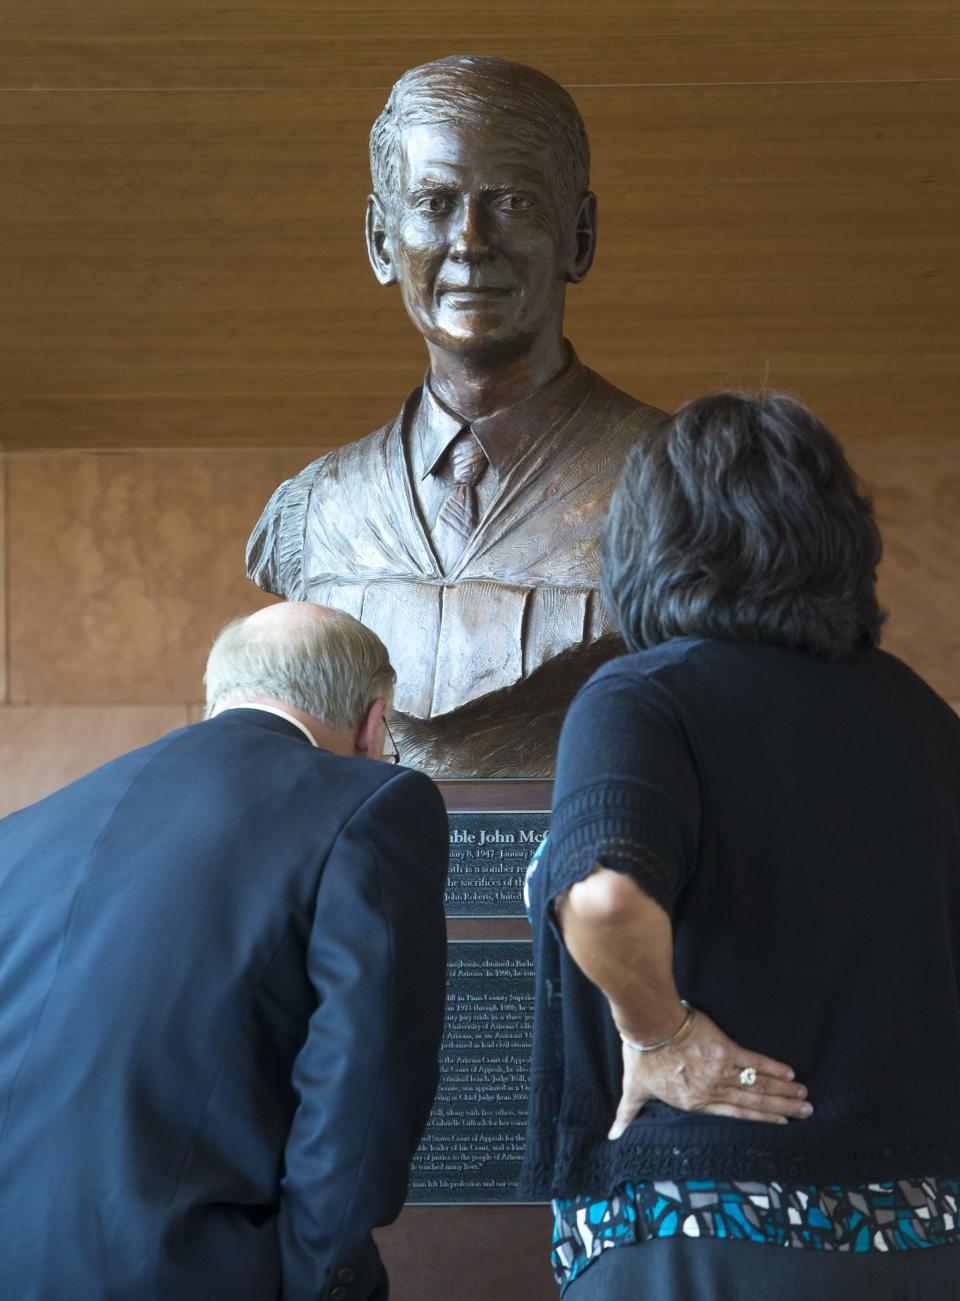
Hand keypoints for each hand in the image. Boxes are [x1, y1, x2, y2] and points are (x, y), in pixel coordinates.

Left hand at [608, 1010, 812, 1138]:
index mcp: (695, 1102)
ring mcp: (721, 1071)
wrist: (649, 1025)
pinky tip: (789, 1073)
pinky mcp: (725, 1049)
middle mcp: (713, 1090)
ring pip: (758, 1084)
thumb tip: (612, 1136)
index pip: (734, 1114)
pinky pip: (753, 1061)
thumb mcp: (634, 1089)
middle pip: (754, 1101)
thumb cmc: (641, 1056)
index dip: (760, 1120)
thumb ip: (627, 1114)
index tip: (781, 1124)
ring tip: (804, 1096)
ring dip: (783, 1091)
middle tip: (805, 1112)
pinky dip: (772, 1067)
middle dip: (782, 1108)